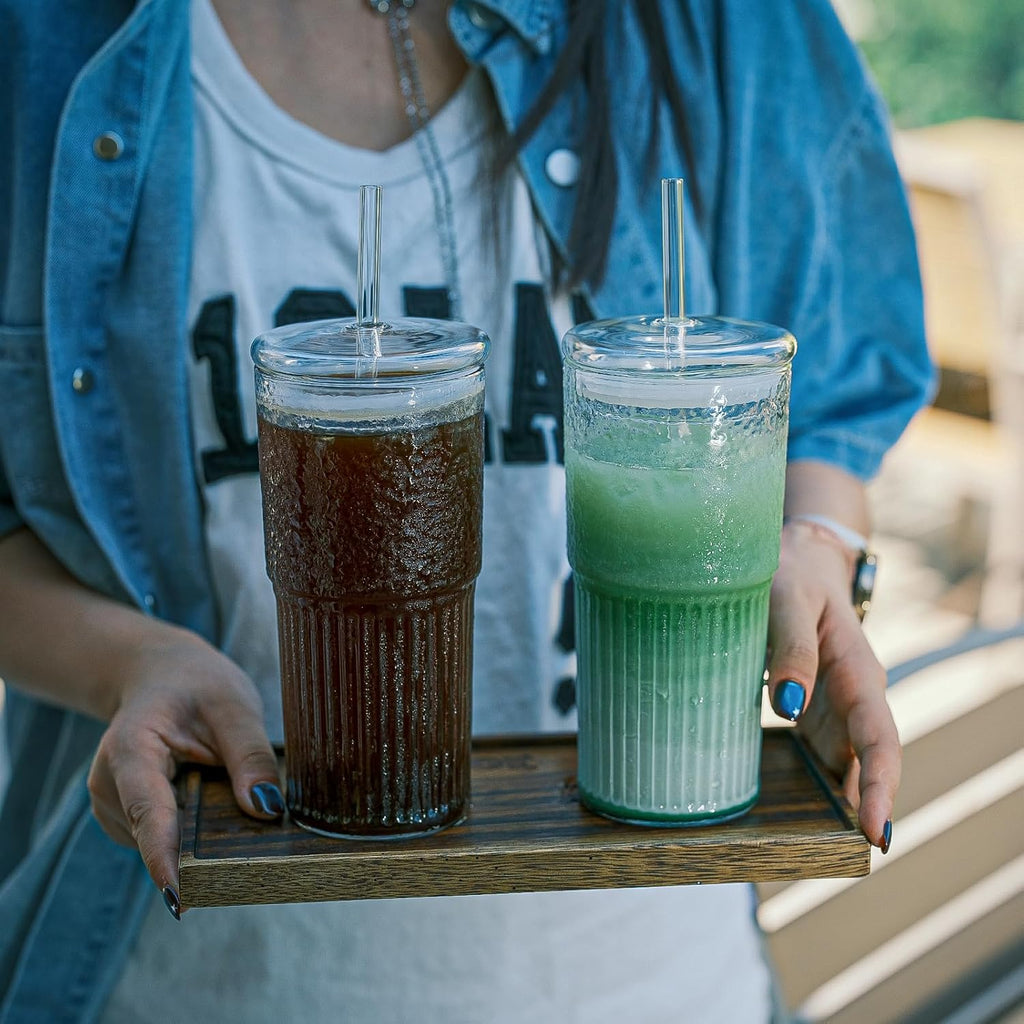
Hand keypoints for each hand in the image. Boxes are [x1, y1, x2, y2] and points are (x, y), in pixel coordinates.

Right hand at [86, 631, 283, 914]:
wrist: (159, 675)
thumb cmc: (196, 684)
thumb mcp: (234, 705)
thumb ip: (250, 754)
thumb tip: (267, 809)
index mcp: (130, 748)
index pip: (149, 810)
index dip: (163, 855)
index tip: (177, 897)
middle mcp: (108, 784)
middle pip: (158, 834)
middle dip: (201, 844)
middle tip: (248, 826)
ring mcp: (113, 806)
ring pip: (163, 842)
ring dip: (198, 832)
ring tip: (219, 783)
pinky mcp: (126, 819)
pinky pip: (165, 838)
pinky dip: (191, 829)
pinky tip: (205, 796)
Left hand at [765, 520, 898, 851]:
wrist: (793, 561)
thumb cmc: (791, 574)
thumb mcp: (786, 599)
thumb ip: (790, 650)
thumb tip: (787, 709)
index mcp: (857, 670)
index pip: (879, 738)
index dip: (881, 787)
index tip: (876, 831)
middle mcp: (853, 697)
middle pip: (869, 763)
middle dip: (867, 809)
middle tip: (849, 860)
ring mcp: (833, 707)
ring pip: (846, 765)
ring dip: (843, 806)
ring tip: (823, 853)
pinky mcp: (811, 711)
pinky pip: (819, 754)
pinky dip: (818, 787)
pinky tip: (802, 818)